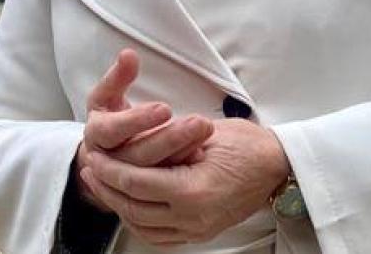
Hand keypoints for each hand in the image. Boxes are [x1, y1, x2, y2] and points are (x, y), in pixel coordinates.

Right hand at [74, 50, 213, 210]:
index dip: (137, 120)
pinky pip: (163, 181)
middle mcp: (108, 160)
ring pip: (152, 171)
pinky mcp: (143, 188)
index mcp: (96, 133)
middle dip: (169, 138)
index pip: (112, 130)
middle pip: (138, 153)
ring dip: (181, 151)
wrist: (106, 155)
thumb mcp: (108, 95)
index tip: (165, 108)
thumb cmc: (111, 116)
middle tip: (199, 123)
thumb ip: (119, 76)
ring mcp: (126, 178)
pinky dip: (183, 167)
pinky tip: (203, 153)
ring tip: (205, 133)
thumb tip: (128, 54)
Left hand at [82, 117, 290, 245]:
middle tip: (90, 168)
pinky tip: (130, 205)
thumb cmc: (248, 144)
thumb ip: (168, 144)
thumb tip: (133, 146)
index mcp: (193, 190)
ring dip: (119, 205)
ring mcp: (197, 229)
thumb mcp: (205, 134)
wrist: (280, 167)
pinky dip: (139, 221)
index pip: (136, 183)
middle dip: (107, 188)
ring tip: (103, 185)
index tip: (95, 155)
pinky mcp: (201, 233)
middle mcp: (192, 217)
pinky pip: (160, 235)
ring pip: (143, 226)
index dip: (110, 169)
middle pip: (134, 207)